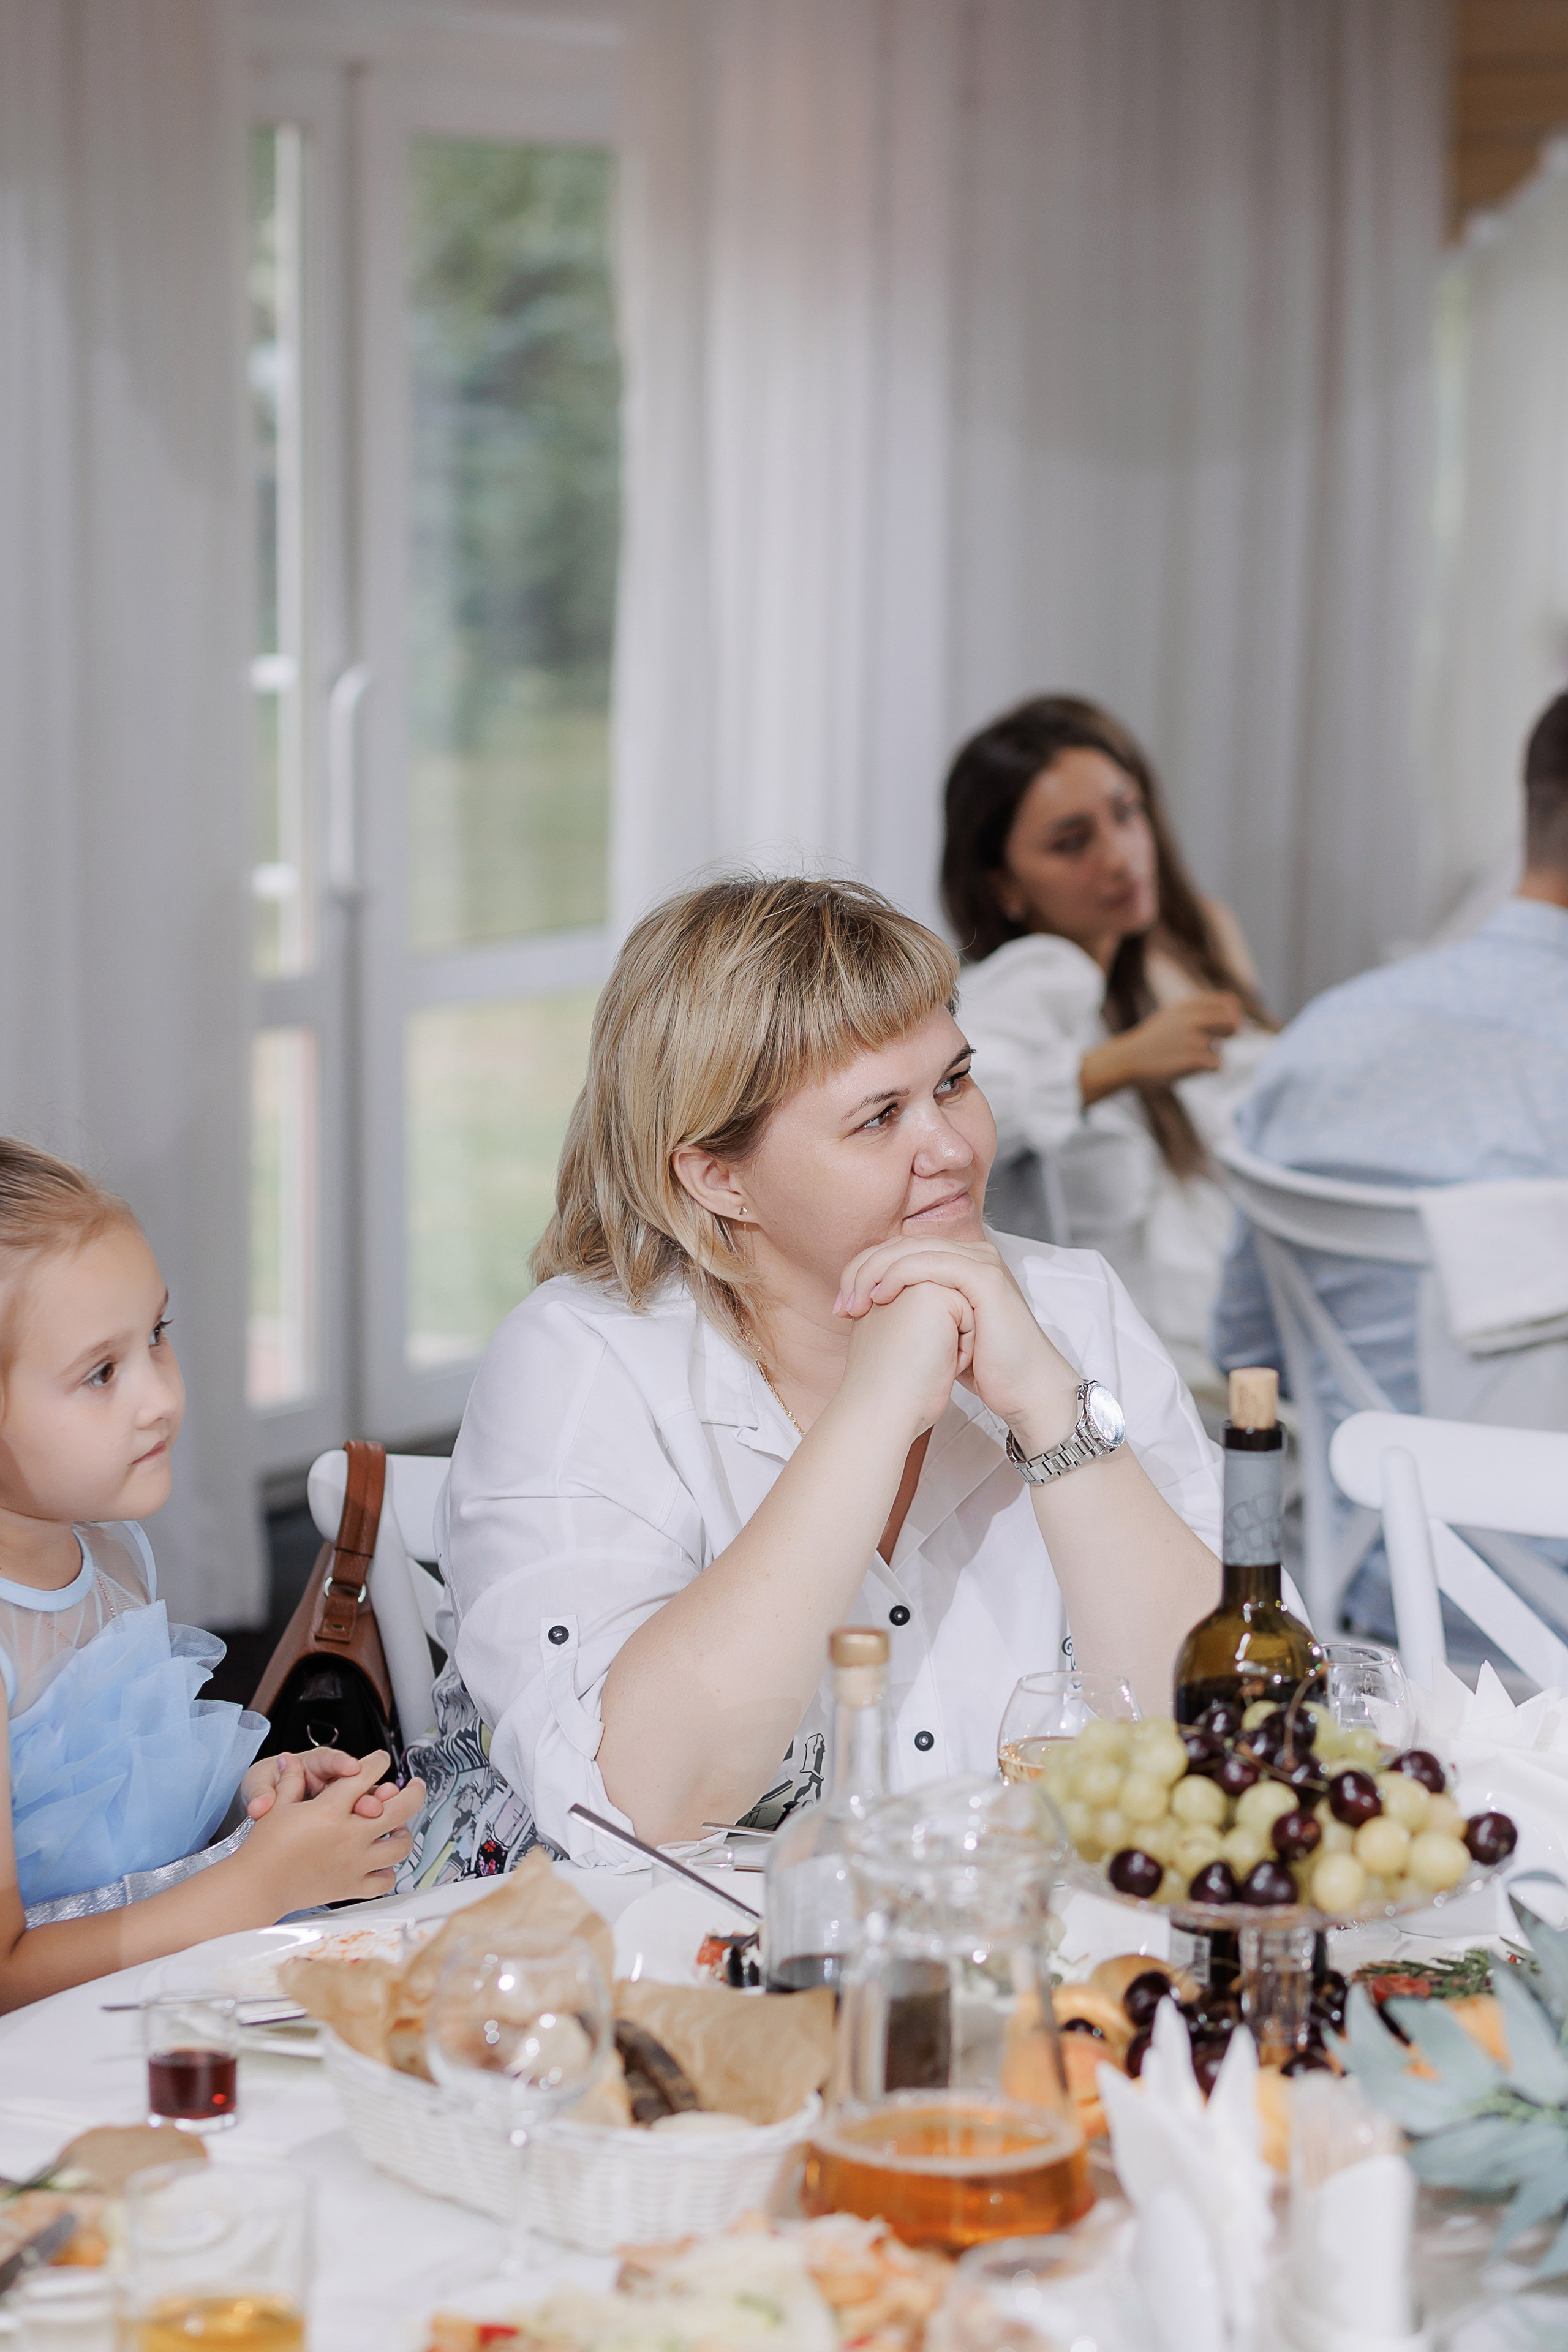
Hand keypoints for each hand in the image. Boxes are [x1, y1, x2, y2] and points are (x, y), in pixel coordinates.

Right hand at [239, 1752, 424, 1909]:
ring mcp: (354, 1863)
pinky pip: (385, 1879)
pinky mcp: (351, 1887)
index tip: (382, 1760)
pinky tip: (383, 1861)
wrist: (257, 1887)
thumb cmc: (265, 1848)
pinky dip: (389, 1870)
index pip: (366, 1775)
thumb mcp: (279, 1806)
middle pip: (400, 1808)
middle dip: (413, 1792)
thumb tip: (290, 1758)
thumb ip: (292, 1780)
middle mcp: (349, 1835)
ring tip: (400, 1826)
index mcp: (331, 1810)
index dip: (378, 1762)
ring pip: (400, 1845)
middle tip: (415, 1786)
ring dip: (404, 1832)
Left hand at [242, 1749, 390, 1820]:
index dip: (341, 1763)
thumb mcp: (257, 1785)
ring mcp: (338, 1801)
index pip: (328, 1759)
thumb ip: (260, 1793)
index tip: (351, 1768)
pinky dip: (365, 1828)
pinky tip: (372, 1837)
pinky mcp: (341, 1820)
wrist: (263, 1808)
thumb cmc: (264, 1788)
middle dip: (364, 1791)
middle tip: (371, 1804)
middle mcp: (330, 1780)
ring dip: (371, 1808)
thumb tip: (259, 1806)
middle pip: (354, 1782)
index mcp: (310, 1765)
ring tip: (378, 1817)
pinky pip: (357, 1821)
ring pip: (361, 1800)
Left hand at [836, 1235, 1078, 1448]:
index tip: (840, 1308)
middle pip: (901, 1245)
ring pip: (912, 1250)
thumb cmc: (983, 1369)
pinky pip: (932, 1264)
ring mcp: (981, 1262)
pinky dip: (899, 1276)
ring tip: (854, 1303)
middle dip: (863, 1271)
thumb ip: (914, 1311)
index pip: (900, 1251)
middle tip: (841, 1305)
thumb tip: (871, 1308)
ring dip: (874, 1273)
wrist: (1023, 1391)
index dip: (864, 1272)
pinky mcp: (985, 1277)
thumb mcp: (938, 1333)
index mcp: (959, 1262)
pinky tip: (879, 1297)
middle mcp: (971, 1254)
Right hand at [1080, 992, 1241, 1102]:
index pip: (1230, 1003)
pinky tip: (1188, 1068)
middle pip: (1234, 1023)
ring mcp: (1193, 1038)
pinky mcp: (1193, 1060)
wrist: (1126, 1060)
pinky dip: (1207, 1070)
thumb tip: (1238, 1019)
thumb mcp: (1174, 1015)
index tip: (1227, 1026)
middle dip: (1231, 1034)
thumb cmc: (1154, 1040)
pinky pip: (1218, 1066)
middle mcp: (1193, 1018)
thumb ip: (1202, 1012)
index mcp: (1189, 1004)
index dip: (1235, 1015)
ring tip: (1191, 1057)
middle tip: (1215, 1043)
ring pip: (1224, 1048)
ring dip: (1213, 1055)